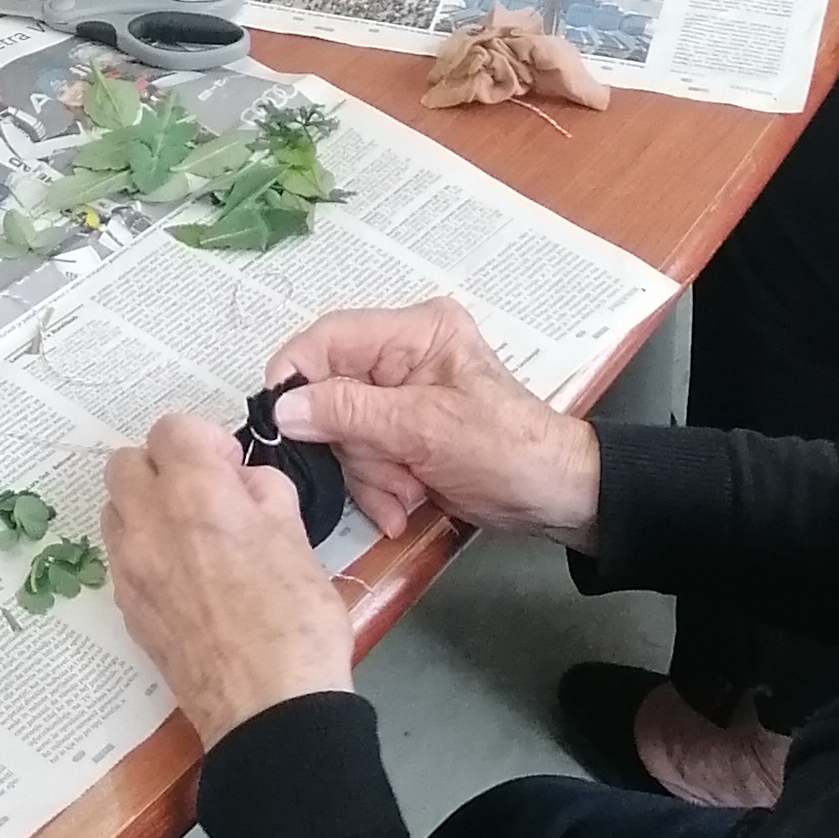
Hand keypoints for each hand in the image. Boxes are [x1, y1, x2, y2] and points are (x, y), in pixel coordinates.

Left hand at [104, 412, 352, 749]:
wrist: (269, 708)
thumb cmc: (296, 621)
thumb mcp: (297, 535)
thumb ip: (264, 491)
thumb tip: (243, 483)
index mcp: (195, 493)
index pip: (172, 428)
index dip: (206, 441)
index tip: (232, 469)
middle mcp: (148, 524)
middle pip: (126, 463)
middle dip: (163, 467)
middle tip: (206, 494)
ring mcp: (130, 570)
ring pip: (115, 510)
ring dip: (146, 508)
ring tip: (192, 536)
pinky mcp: (128, 611)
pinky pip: (122, 558)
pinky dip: (145, 551)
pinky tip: (187, 577)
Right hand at [265, 300, 600, 545]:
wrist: (557, 498)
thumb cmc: (505, 451)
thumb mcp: (424, 428)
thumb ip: (349, 412)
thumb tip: (282, 407)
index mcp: (415, 332)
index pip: (330, 337)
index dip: (297, 376)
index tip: (281, 423)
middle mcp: (403, 355)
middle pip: (331, 393)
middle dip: (353, 446)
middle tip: (389, 473)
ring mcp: (401, 397)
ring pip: (343, 433)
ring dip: (369, 474)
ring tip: (407, 493)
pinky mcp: (403, 434)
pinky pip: (363, 457)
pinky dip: (379, 487)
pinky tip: (405, 505)